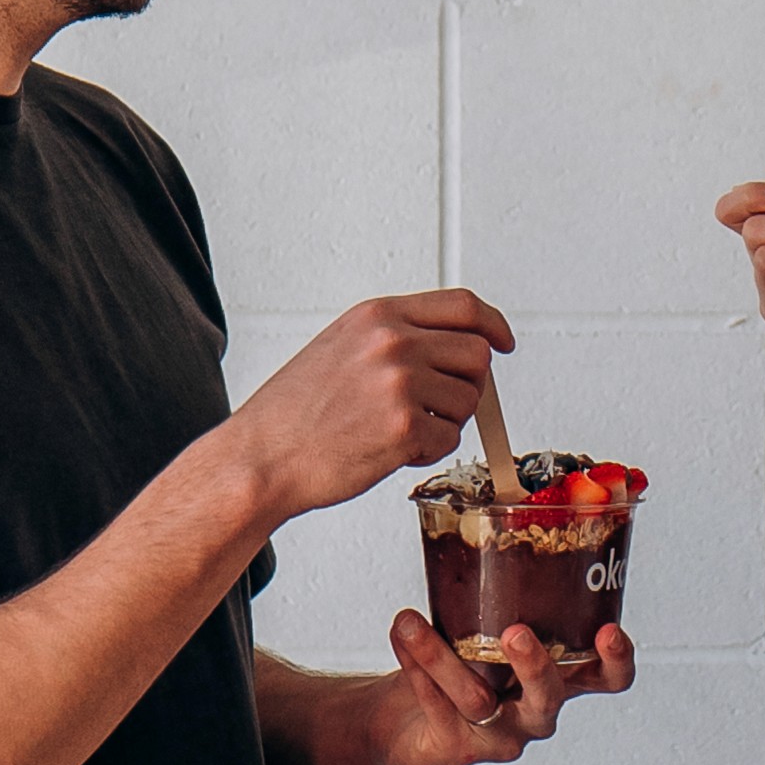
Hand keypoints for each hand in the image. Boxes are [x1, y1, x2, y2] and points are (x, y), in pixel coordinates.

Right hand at [231, 289, 512, 519]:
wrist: (261, 458)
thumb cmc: (294, 413)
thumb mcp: (341, 347)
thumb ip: (395, 338)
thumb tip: (453, 348)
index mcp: (378, 316)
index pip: (462, 305)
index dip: (493, 324)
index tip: (503, 343)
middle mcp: (392, 342)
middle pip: (476, 355)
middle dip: (468, 385)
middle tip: (437, 408)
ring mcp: (400, 383)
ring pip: (468, 401)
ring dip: (446, 422)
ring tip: (398, 431)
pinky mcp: (404, 427)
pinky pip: (449, 439)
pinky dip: (427, 452)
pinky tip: (388, 451)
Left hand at [358, 612, 636, 764]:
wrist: (403, 718)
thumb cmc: (455, 664)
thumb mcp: (484, 625)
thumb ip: (497, 593)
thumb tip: (493, 519)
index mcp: (558, 678)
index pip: (607, 678)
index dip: (616, 661)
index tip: (608, 632)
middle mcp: (535, 710)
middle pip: (550, 697)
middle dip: (535, 666)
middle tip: (515, 634)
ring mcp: (502, 734)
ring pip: (478, 700)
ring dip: (439, 657)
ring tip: (410, 623)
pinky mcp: (462, 748)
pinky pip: (441, 708)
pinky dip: (416, 669)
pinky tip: (402, 638)